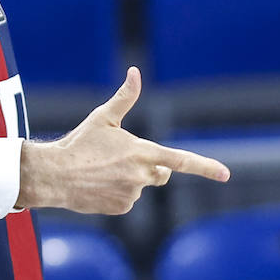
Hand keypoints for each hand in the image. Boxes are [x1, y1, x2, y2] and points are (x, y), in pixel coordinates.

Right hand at [17, 67, 229, 214]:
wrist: (54, 175)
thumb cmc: (78, 143)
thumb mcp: (103, 117)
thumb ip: (125, 97)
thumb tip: (135, 72)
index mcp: (143, 152)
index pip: (181, 160)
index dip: (206, 167)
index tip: (225, 174)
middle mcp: (142, 176)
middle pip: (161, 174)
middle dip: (151, 168)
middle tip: (122, 161)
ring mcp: (132, 194)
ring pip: (141, 187)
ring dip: (129, 180)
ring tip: (101, 173)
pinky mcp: (121, 208)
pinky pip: (127, 200)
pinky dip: (117, 194)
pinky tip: (98, 186)